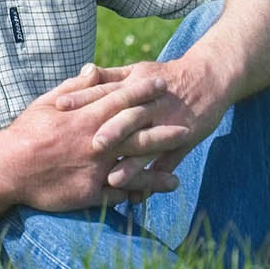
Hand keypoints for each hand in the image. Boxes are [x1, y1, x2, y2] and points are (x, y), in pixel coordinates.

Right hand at [4, 65, 181, 213]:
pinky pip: (117, 195)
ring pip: (134, 168)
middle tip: (187, 126)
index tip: (163, 83)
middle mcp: (97, 142)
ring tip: (177, 172)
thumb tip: (93, 69)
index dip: (144, 91)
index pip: (122, 100)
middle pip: (138, 134)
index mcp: (87, 117)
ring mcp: (96, 169)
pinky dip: (134, 195)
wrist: (9, 168)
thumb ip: (75, 87)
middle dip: (164, 130)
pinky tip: (150, 196)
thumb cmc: (26, 131)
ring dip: (158, 170)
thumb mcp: (47, 102)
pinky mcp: (90, 192)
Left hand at [55, 56, 228, 192]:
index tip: (60, 106)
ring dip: (133, 163)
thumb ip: (110, 75)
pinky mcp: (184, 138)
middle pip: (130, 117)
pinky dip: (155, 180)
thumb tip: (83, 72)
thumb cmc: (164, 76)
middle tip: (91, 146)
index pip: (106, 90)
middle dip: (112, 131)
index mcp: (136, 84)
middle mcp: (151, 103)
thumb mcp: (137, 71)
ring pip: (149, 144)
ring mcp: (169, 122)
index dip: (84, 97)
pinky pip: (169, 162)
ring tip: (113, 181)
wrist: (209, 77)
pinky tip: (140, 198)